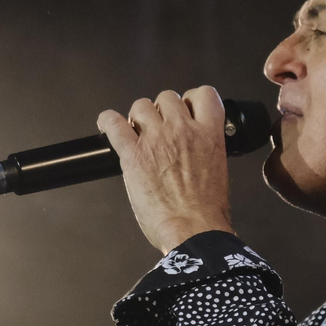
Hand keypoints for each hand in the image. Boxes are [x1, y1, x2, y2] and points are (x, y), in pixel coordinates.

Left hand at [96, 86, 233, 253]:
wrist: (194, 230)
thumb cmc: (207, 211)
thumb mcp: (218, 171)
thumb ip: (206, 152)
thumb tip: (196, 151)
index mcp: (209, 135)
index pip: (204, 95)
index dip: (192, 99)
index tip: (186, 109)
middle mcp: (182, 131)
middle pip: (167, 98)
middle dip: (162, 111)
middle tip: (158, 129)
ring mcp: (155, 140)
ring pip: (141, 106)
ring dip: (138, 117)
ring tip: (137, 133)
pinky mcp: (132, 154)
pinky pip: (112, 123)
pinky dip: (107, 121)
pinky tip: (107, 126)